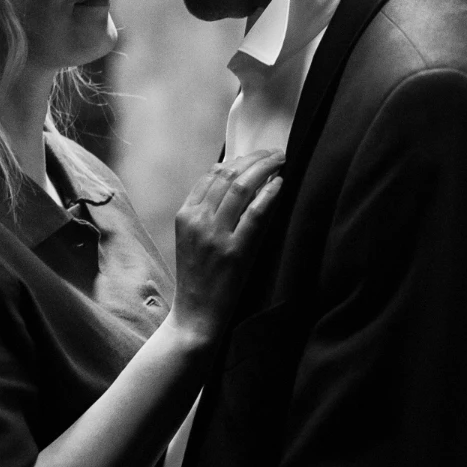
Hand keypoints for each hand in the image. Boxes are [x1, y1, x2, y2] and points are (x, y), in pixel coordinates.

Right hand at [172, 147, 283, 336]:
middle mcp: (198, 221)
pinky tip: (280, 184)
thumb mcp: (192, 237)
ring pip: (242, 188)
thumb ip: (205, 208)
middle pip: (228, 176)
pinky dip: (269, 194)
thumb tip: (225, 172)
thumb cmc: (198, 275)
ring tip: (281, 160)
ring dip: (265, 168)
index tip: (256, 154)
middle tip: (275, 152)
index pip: (212, 175)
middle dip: (254, 158)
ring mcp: (216, 236)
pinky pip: (255, 213)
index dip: (238, 159)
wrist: (196, 314)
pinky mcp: (236, 251)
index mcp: (185, 215)